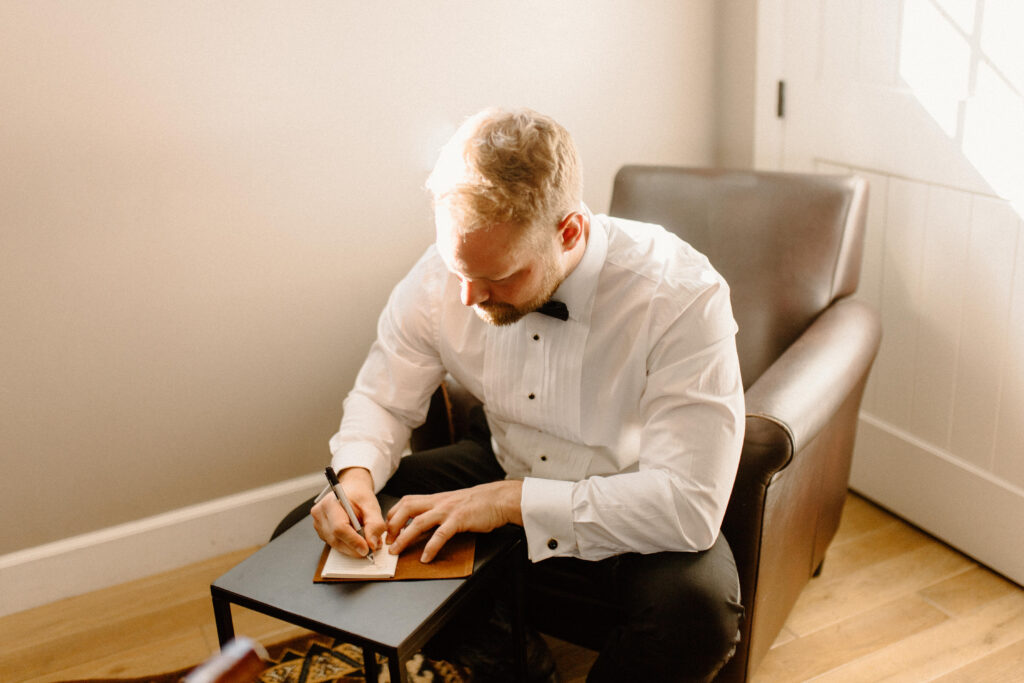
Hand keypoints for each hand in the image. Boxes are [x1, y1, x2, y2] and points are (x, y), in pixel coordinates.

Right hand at [311, 467, 385, 557]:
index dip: (354, 541)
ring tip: (366, 541)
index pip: (339, 528)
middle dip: (355, 547)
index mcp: (330, 503)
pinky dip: (348, 546)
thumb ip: (375, 524)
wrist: (352, 491)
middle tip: (371, 547)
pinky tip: (357, 539)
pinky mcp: (321, 532)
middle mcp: (320, 514)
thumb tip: (372, 544)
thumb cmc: (359, 496)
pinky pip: (335, 544)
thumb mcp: (371, 506)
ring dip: (352, 548)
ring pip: (336, 544)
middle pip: (336, 539)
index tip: (367, 549)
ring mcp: (318, 524)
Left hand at [385, 480, 523, 562]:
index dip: (393, 515)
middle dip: (392, 525)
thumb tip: (421, 525)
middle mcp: (438, 502)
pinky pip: (440, 534)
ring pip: (418, 522)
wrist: (498, 499)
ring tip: (397, 552)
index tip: (387, 530)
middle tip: (387, 542)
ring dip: (404, 538)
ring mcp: (448, 510)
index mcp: (435, 498)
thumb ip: (436, 511)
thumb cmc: (477, 503)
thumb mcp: (452, 503)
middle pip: (406, 508)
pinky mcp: (459, 520)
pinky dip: (431, 547)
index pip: (406, 502)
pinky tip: (426, 558)